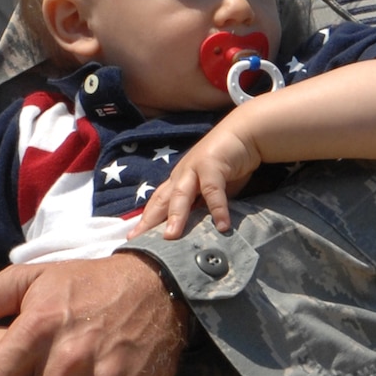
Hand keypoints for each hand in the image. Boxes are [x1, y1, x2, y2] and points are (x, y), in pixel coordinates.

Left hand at [129, 121, 260, 238]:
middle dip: (149, 221)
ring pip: (181, 194)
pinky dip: (217, 208)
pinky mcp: (212, 164)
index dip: (145, 221)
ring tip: (171, 236)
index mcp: (178, 181)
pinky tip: (222, 226)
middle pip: (161, 200)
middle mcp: (181, 175)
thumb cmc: (227, 165)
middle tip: (138, 241)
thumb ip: (203, 207)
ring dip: (176, 215)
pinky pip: (213, 190)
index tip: (132, 240)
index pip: (157, 203)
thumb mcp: (211, 191)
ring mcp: (194, 168)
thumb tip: (197, 234)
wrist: (243, 134)